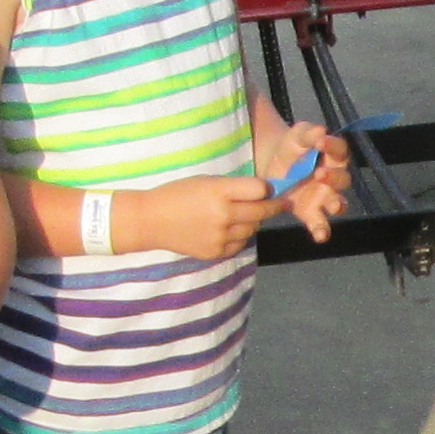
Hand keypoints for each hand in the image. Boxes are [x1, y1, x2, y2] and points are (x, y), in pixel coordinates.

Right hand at [140, 174, 283, 262]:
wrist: (150, 220)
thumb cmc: (177, 194)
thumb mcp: (204, 181)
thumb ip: (232, 187)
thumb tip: (261, 192)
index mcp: (219, 191)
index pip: (259, 189)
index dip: (266, 188)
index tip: (270, 189)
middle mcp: (223, 214)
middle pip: (261, 211)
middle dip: (275, 206)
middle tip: (283, 204)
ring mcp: (220, 236)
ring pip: (252, 229)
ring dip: (253, 222)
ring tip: (243, 216)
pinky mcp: (215, 252)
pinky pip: (239, 244)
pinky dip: (239, 236)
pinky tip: (229, 229)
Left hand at [251, 114, 351, 239]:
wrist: (272, 164)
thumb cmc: (292, 147)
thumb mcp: (297, 135)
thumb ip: (308, 133)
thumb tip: (321, 130)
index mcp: (332, 156)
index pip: (340, 150)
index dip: (333, 146)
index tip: (321, 142)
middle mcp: (333, 178)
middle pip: (343, 179)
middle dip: (334, 178)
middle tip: (320, 173)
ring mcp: (323, 197)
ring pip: (338, 203)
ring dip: (336, 205)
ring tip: (332, 206)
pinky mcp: (310, 212)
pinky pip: (320, 224)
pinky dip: (321, 231)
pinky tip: (319, 236)